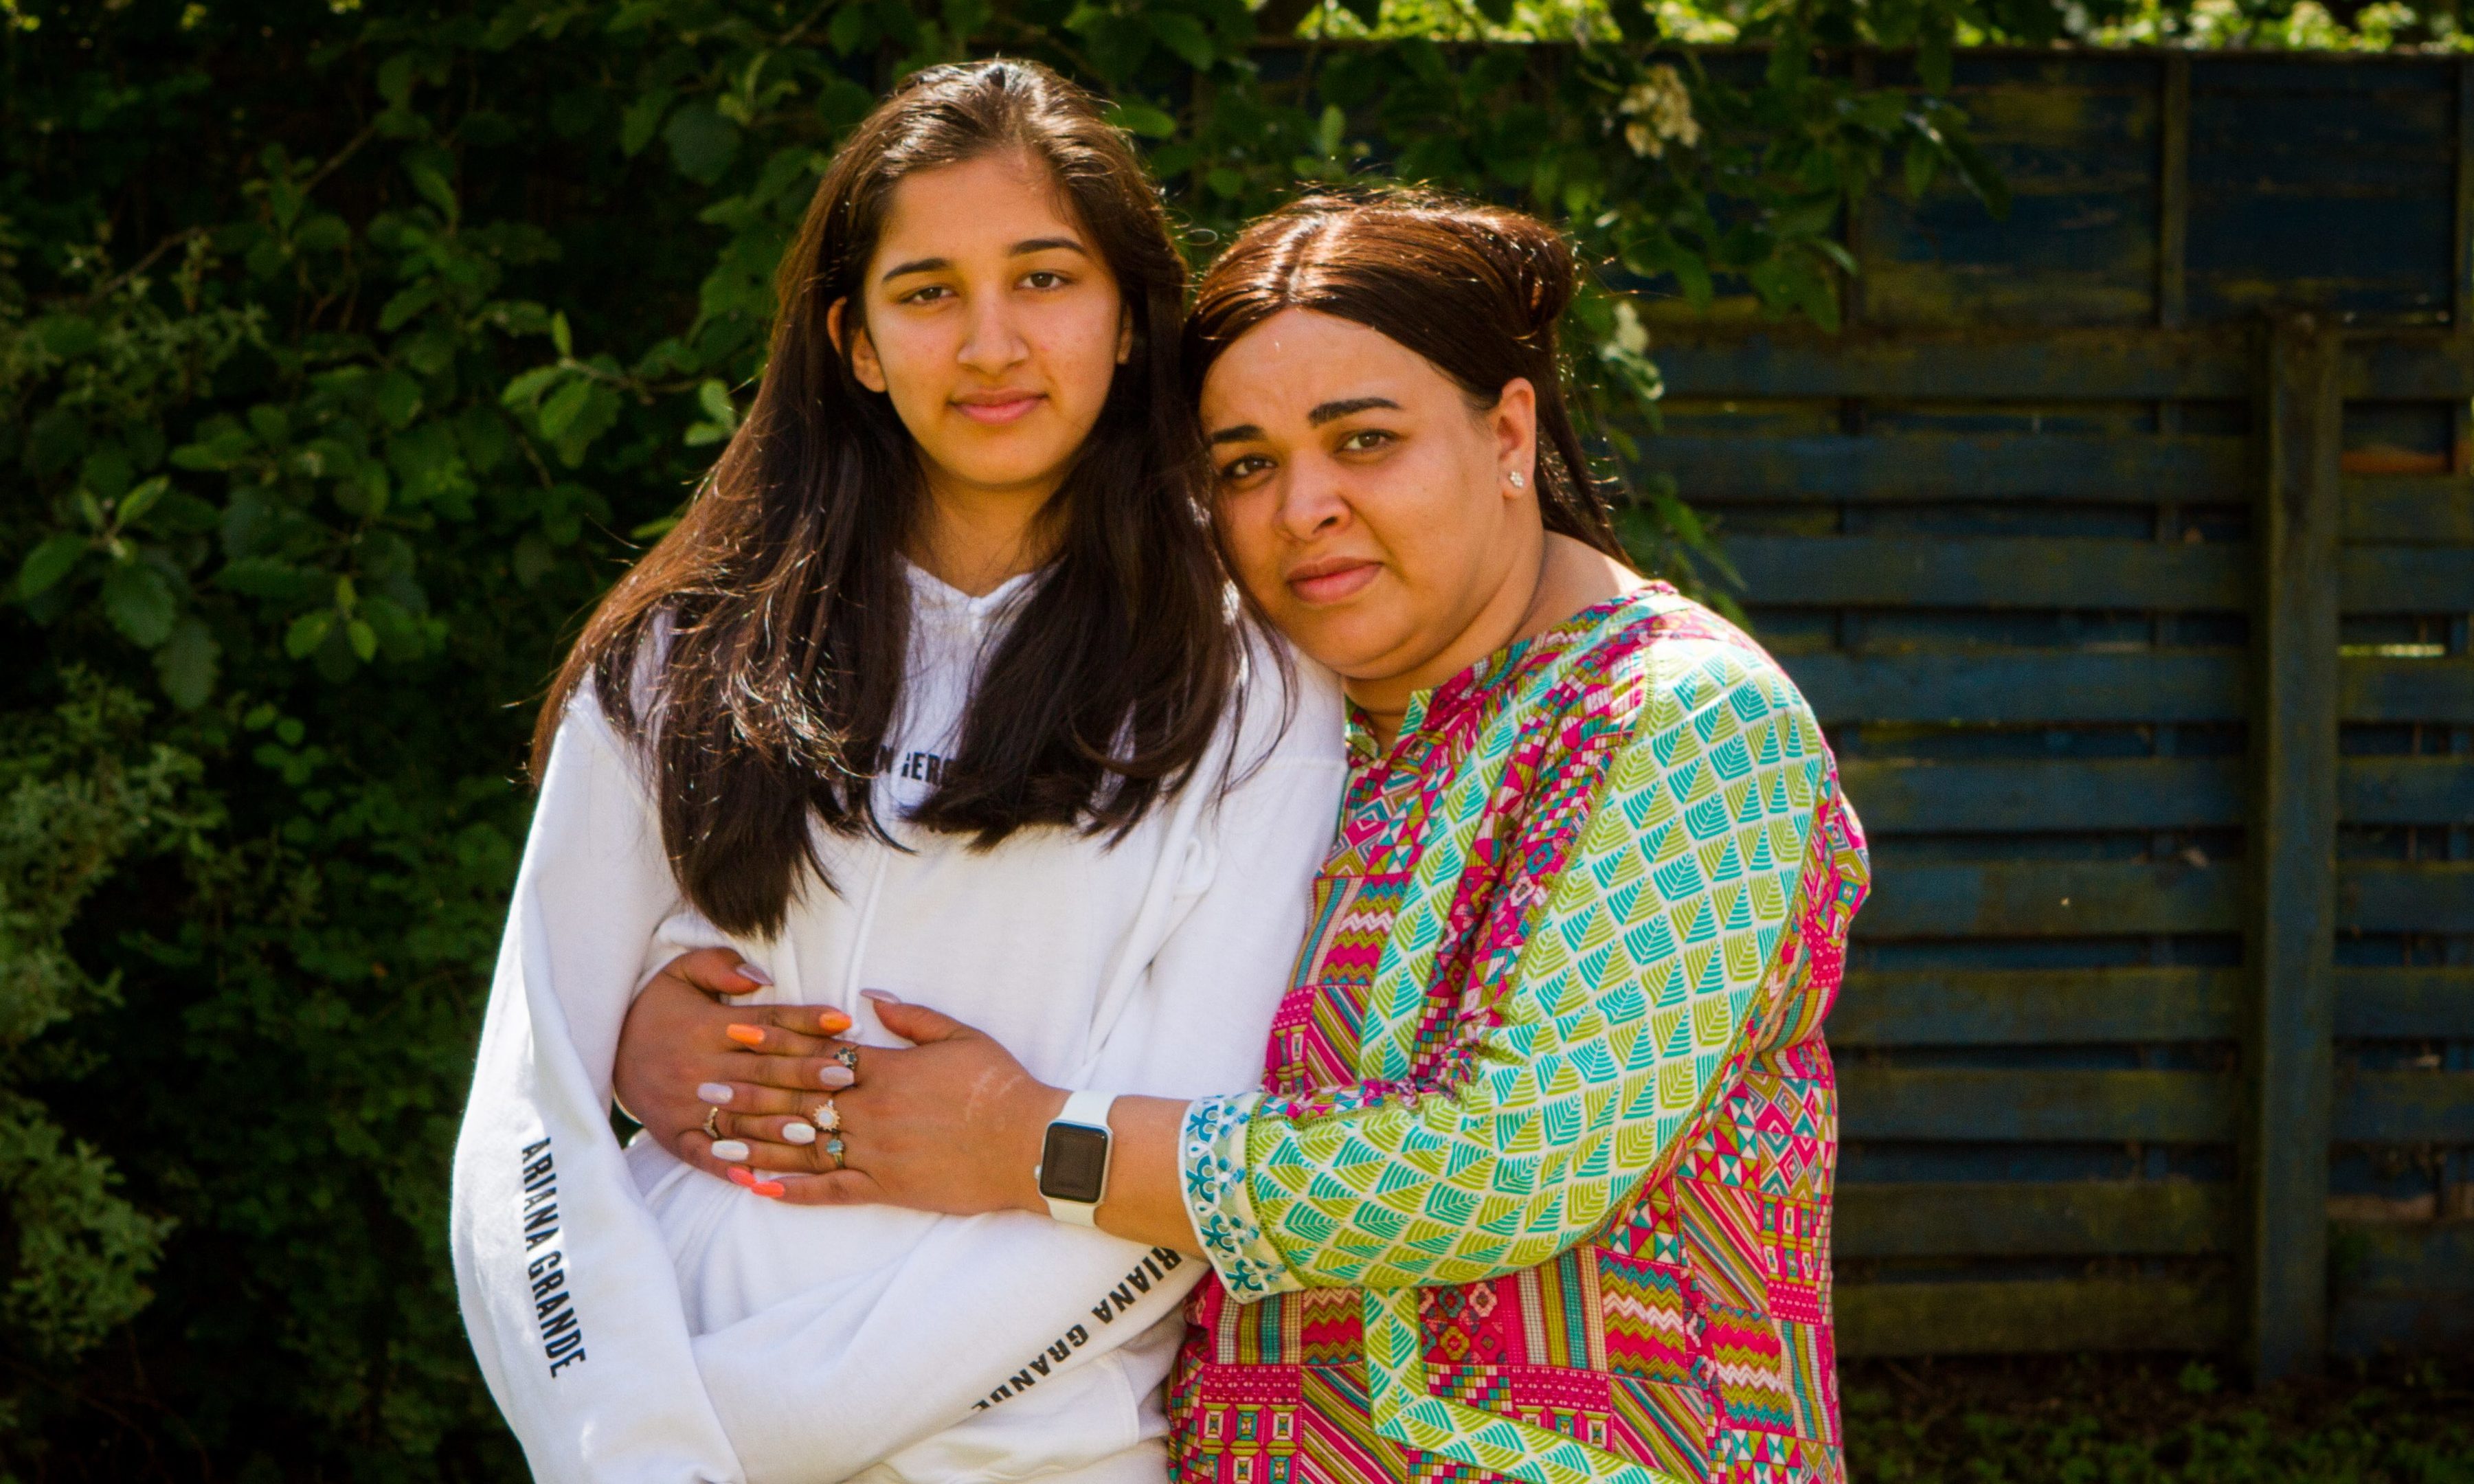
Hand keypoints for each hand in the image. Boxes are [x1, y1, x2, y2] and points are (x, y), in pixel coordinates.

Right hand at [613, 948, 854, 1186]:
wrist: (604, 1050)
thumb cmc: (656, 1010)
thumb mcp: (680, 973)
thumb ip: (719, 965)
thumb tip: (760, 977)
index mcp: (707, 1027)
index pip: (767, 1024)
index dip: (806, 1021)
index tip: (843, 1020)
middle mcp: (701, 1068)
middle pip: (763, 1071)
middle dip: (807, 1073)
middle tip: (847, 1076)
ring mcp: (688, 1106)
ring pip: (741, 1117)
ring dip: (778, 1125)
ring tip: (817, 1128)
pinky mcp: (675, 1135)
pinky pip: (704, 1154)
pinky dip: (729, 1166)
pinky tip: (757, 1175)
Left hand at [714, 994, 1064, 1211]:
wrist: (1030, 1142)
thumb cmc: (1001, 1085)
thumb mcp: (961, 1036)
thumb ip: (912, 1017)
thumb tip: (870, 996)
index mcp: (887, 1070)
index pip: (818, 1053)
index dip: (774, 1042)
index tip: (736, 1033)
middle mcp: (872, 1111)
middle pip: (797, 1100)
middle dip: (748, 1093)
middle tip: (704, 1089)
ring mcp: (877, 1152)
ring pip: (804, 1148)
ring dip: (757, 1143)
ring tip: (715, 1140)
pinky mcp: (888, 1187)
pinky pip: (831, 1191)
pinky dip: (794, 1191)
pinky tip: (761, 1189)